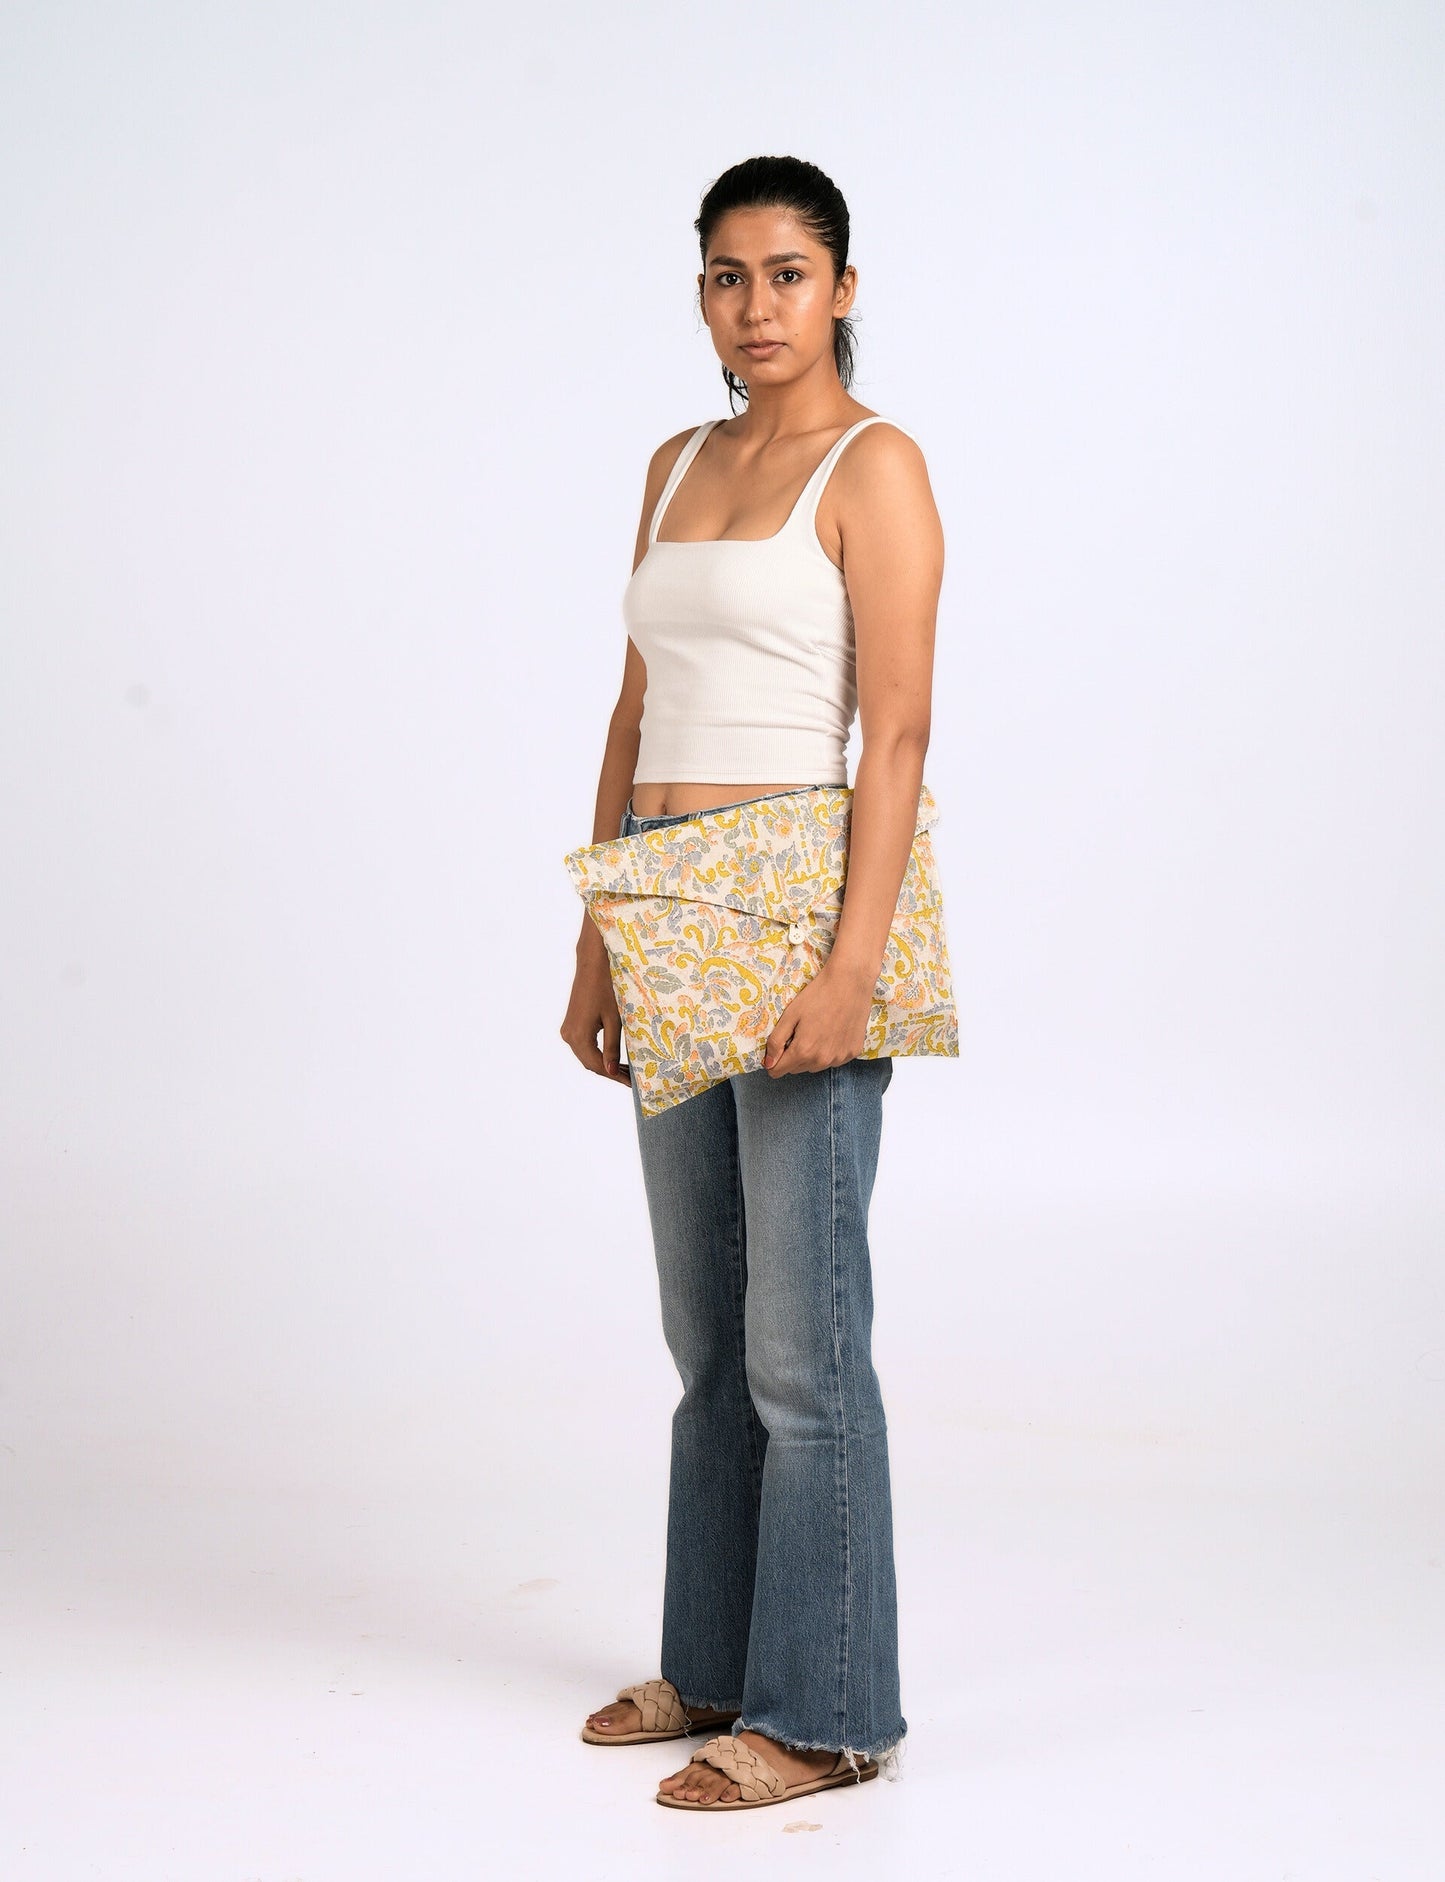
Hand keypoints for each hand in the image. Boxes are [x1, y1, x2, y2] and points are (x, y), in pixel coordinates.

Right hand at [560, 952, 632, 1088]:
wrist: (593, 962)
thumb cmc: (607, 987)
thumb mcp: (614, 1019)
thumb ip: (612, 1047)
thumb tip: (610, 1071)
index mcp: (578, 1036)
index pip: (597, 1066)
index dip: (615, 1077)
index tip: (633, 1084)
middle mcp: (568, 1035)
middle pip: (590, 1063)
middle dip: (610, 1072)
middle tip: (632, 1079)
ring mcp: (567, 1029)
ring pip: (586, 1056)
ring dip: (604, 1064)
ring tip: (626, 1070)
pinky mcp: (571, 1023)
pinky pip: (584, 1045)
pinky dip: (598, 1053)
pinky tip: (613, 1055)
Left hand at [762, 958, 877, 1075]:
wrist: (850, 982)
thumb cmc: (818, 995)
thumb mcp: (790, 1015)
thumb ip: (776, 1041)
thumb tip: (769, 1063)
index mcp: (804, 1051)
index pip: (779, 1070)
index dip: (773, 1061)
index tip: (777, 1048)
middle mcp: (822, 1060)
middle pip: (797, 1069)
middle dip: (792, 1057)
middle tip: (797, 1033)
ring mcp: (840, 1057)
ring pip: (815, 1066)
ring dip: (811, 1056)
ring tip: (815, 1031)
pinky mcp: (853, 1052)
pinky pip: (833, 1060)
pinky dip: (829, 1051)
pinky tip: (832, 1032)